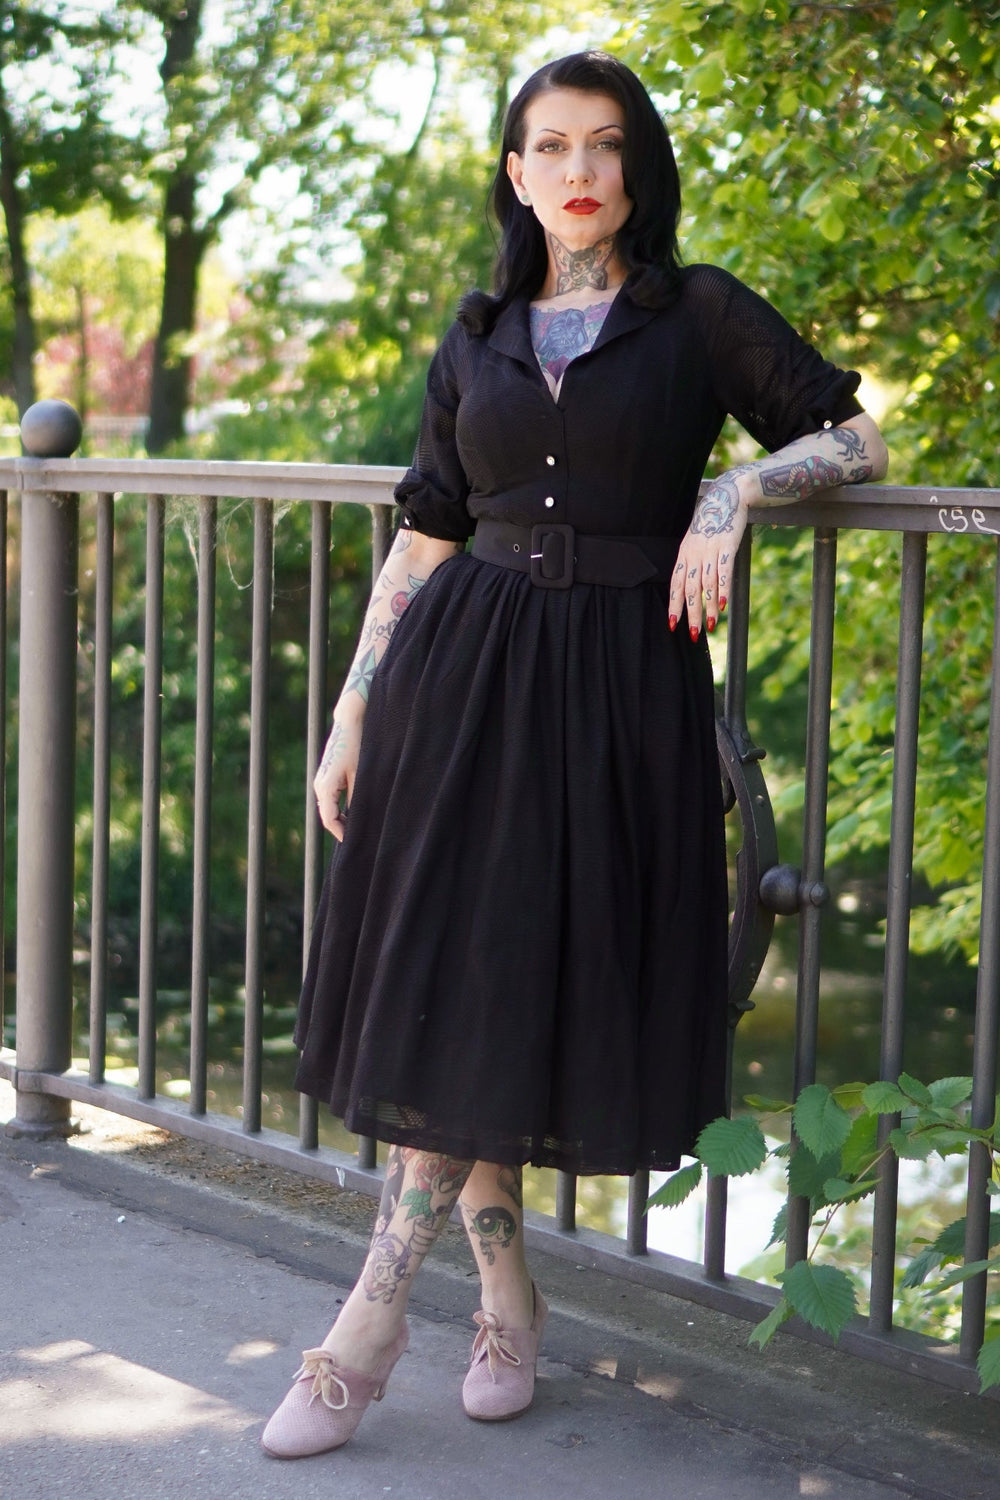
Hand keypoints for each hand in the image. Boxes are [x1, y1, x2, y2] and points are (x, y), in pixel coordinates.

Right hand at [314, 711, 363, 841]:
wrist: (348, 724)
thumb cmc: (355, 747)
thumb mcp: (360, 775)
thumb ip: (356, 799)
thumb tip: (359, 820)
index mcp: (325, 787)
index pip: (329, 819)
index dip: (341, 833)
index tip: (354, 842)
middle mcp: (319, 786)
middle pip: (327, 816)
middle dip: (341, 828)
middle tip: (359, 838)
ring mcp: (321, 781)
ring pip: (328, 808)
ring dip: (341, 819)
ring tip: (358, 828)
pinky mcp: (326, 777)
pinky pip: (330, 799)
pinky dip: (340, 809)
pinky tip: (354, 812)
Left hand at [669, 470, 750, 637]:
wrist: (727, 497)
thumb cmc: (711, 523)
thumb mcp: (695, 542)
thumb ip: (692, 563)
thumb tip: (693, 588)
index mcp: (684, 555)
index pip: (675, 585)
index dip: (674, 605)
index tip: (672, 625)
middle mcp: (694, 554)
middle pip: (690, 589)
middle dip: (690, 614)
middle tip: (692, 634)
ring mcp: (710, 551)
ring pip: (707, 585)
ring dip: (707, 608)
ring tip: (710, 627)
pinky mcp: (726, 546)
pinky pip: (723, 572)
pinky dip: (722, 590)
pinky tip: (721, 606)